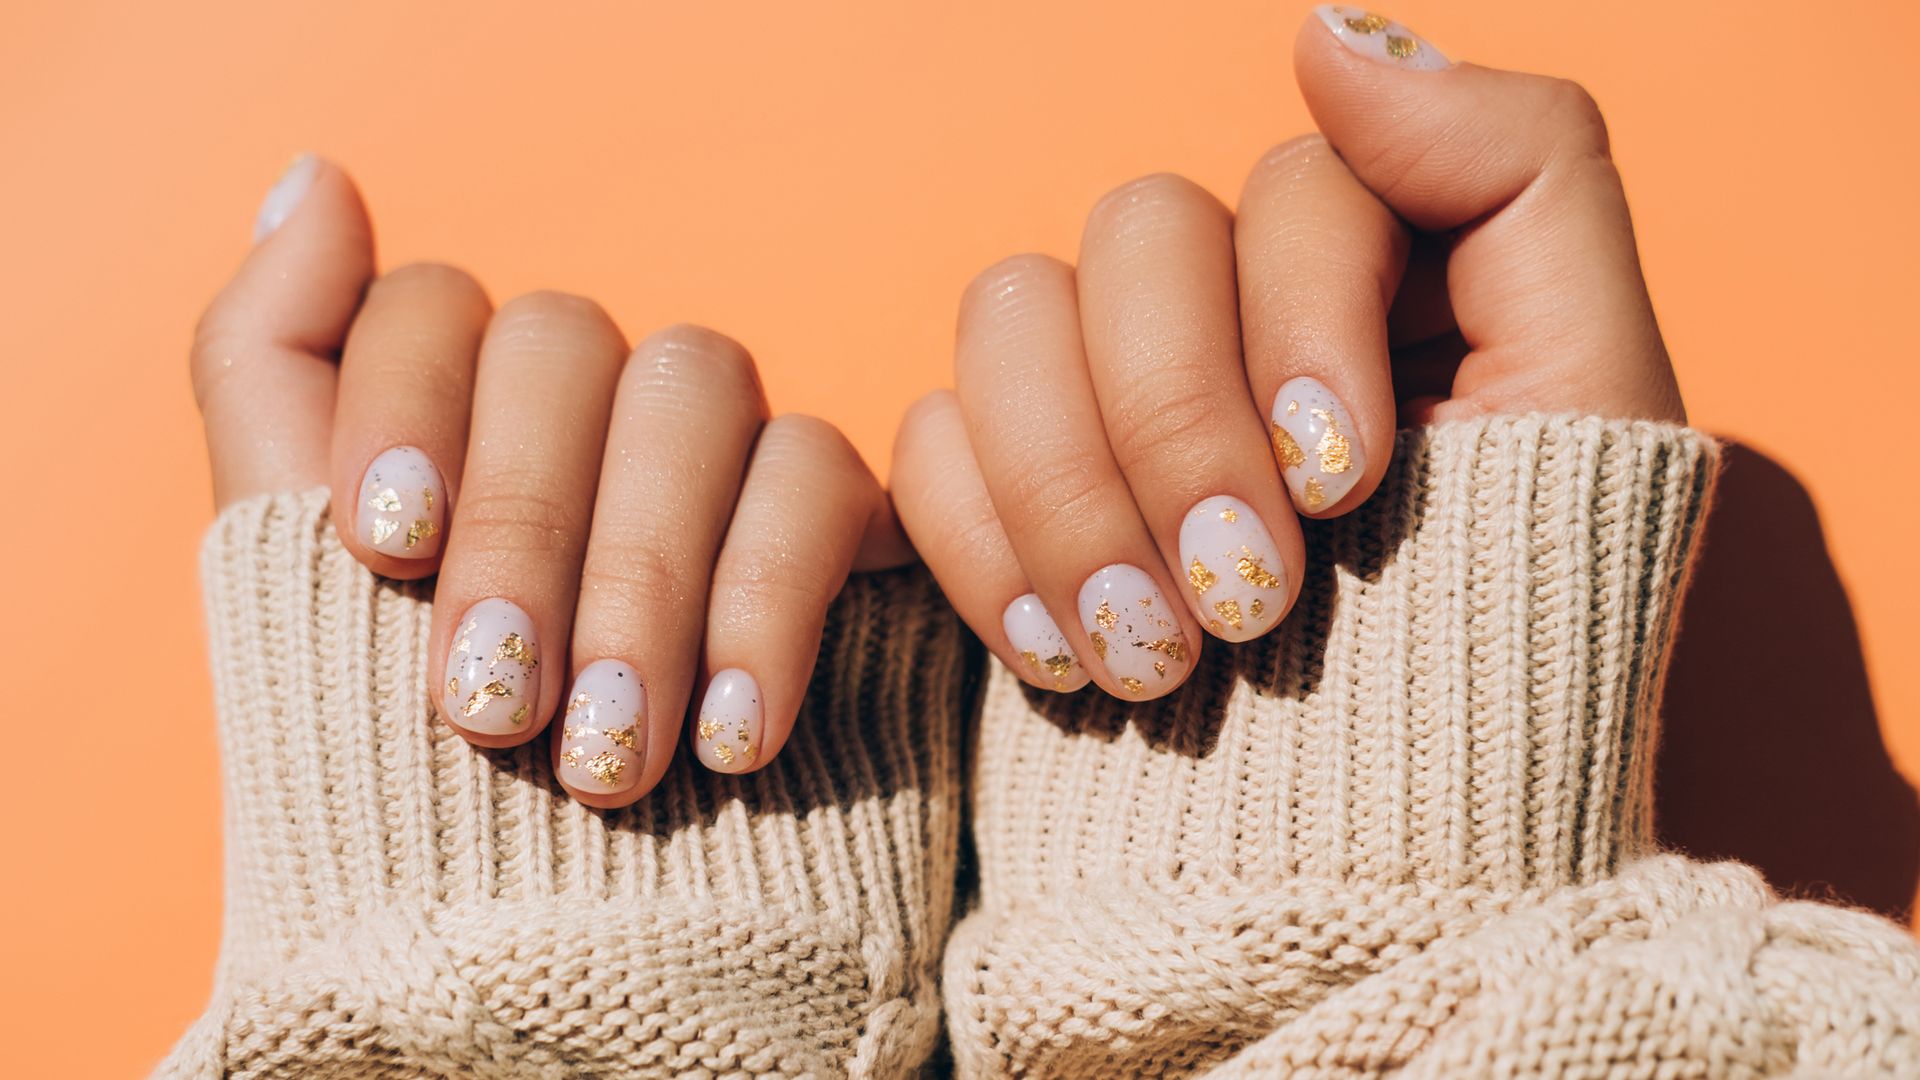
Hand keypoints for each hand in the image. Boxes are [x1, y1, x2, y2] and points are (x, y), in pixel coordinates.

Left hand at [191, 158, 908, 805]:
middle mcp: (588, 415)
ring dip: (642, 574)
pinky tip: (731, 733)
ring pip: (699, 389)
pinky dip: (767, 603)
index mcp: (456, 417)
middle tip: (494, 710)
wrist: (572, 970)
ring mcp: (713, 460)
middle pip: (569, 346)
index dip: (406, 401)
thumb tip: (315, 175)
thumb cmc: (418, 795)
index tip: (383, 548)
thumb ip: (275, 373)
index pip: (438, 304)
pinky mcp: (830, 527)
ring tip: (611, 754)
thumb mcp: (294, 590)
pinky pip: (824, 482)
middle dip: (524, 525)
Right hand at [890, 5, 1685, 700]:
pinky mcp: (1006, 505)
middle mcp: (1226, 324)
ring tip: (1157, 666)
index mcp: (1370, 281)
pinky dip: (987, 549)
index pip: (1290, 191)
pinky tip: (1069, 663)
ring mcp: (1101, 412)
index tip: (1349, 492)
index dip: (1300, 324)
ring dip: (1074, 497)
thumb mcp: (1593, 402)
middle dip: (1175, 425)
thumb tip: (1321, 29)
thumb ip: (1518, 171)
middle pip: (1129, 237)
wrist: (1385, 866)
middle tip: (1247, 605)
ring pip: (1005, 318)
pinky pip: (923, 444)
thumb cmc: (1517, 651)